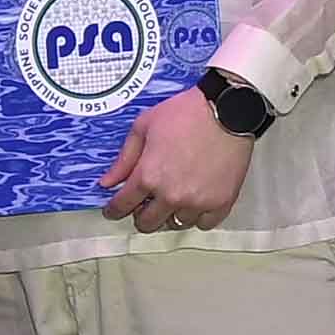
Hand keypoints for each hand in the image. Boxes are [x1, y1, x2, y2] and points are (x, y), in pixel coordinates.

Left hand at [99, 90, 250, 229]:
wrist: (228, 110)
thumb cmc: (185, 113)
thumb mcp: (144, 127)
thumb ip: (124, 159)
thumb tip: (106, 183)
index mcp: (148, 176)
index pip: (122, 206)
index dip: (113, 210)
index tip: (113, 210)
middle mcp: (171, 195)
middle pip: (148, 223)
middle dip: (140, 215)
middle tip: (144, 204)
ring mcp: (198, 202)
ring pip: (175, 224)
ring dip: (169, 214)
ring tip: (172, 198)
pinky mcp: (221, 202)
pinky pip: (204, 224)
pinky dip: (197, 217)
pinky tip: (194, 203)